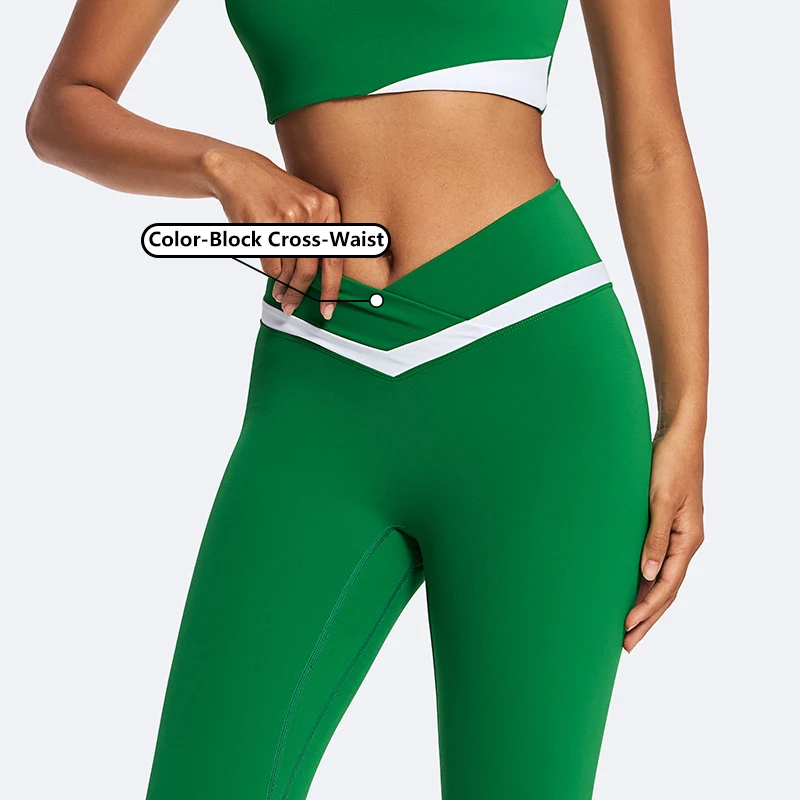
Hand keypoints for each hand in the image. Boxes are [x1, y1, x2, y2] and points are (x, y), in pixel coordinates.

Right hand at [202, 147, 342, 318]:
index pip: (335, 258)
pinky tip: (271, 276)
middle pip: (309, 268)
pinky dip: (271, 274)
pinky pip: (271, 265)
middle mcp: (312, 211)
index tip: (328, 310)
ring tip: (282, 295)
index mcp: (329, 207)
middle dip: (300, 293)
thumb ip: (318, 237)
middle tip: (293, 307)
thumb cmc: (276, 195)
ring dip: (284, 288)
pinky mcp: (266, 224)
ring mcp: (289, 217)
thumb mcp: (306, 206)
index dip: (332, 289)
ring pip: (289, 269)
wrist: (240, 171)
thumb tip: (324, 282)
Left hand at [624, 424, 704, 651]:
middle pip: (666, 590)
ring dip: (646, 604)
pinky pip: (656, 562)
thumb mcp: (661, 500)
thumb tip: (647, 574)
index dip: (648, 609)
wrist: (677, 436)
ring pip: (661, 579)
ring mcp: (676, 536)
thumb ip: (655, 537)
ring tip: (627, 628)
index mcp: (689, 539)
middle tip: (626, 645)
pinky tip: (631, 591)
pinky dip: (644, 581)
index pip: (667, 585)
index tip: (627, 628)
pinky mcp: (665, 526)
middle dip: (647, 618)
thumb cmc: (670, 463)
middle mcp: (685, 542)